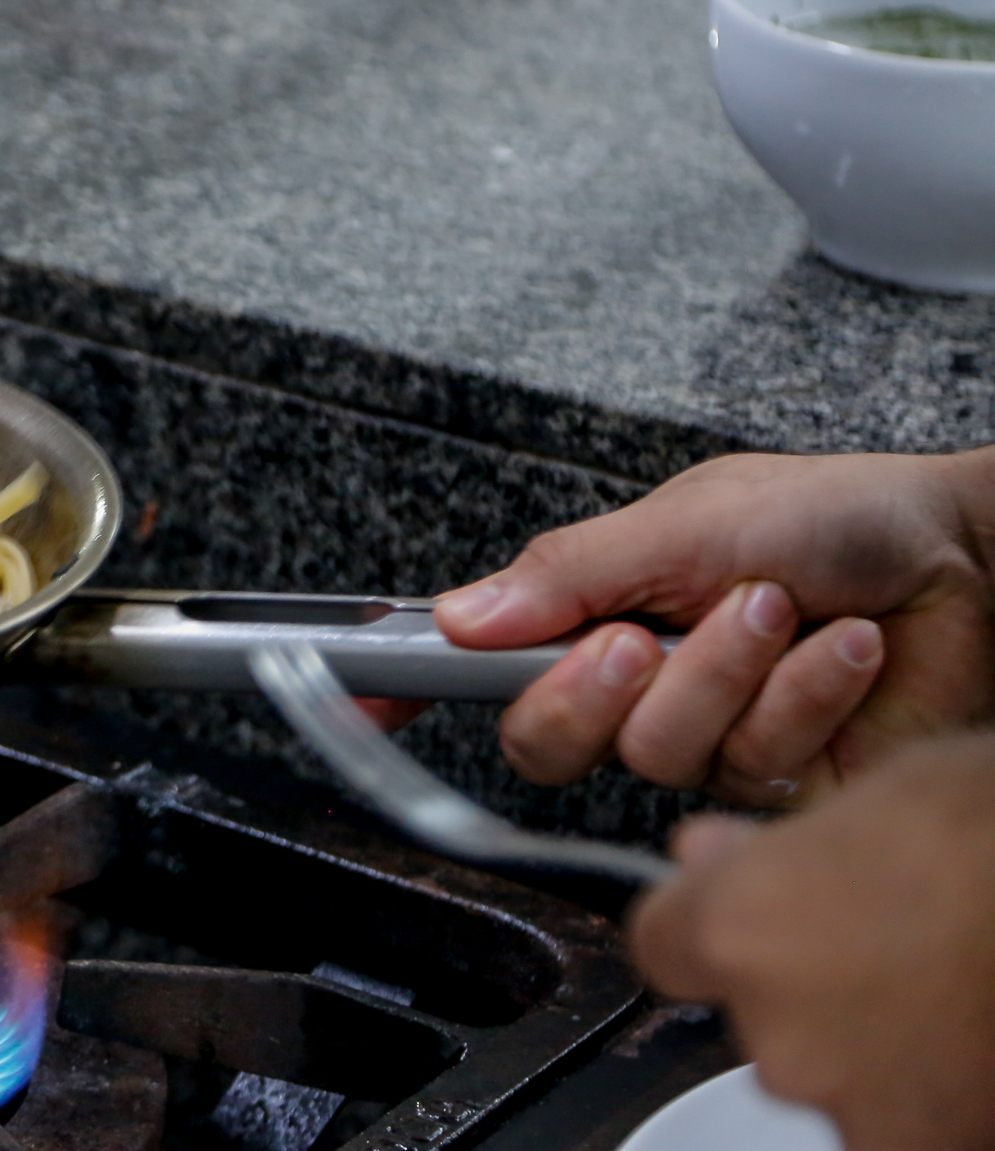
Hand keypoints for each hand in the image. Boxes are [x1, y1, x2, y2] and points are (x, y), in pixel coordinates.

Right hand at [433, 450, 994, 805]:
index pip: (485, 666)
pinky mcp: (781, 786)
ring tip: (780, 609)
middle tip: (642, 636)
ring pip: (657, 753)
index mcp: (596, 615)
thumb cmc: (834, 518)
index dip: (419, 683)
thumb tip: (456, 616)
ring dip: (728, 671)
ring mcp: (708, 740)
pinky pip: (753, 767)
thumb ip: (565, 576)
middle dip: (595, 687)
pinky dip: (802, 694)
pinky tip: (844, 651)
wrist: (969, 557)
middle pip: (549, 740)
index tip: (369, 693)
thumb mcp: (682, 521)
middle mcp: (640, 686)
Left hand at [630, 733, 994, 1150]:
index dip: (705, 920)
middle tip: (886, 934)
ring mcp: (867, 1108)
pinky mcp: (945, 1149)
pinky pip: (909, 1111)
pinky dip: (935, 1079)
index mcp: (744, 929)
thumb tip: (709, 855)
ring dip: (874, 1037)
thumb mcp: (881, 794)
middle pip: (754, 1013)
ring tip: (954, 979)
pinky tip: (977, 1023)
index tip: (738, 906)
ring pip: (836, 1072)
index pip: (663, 943)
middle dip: (803, 978)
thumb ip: (777, 844)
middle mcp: (782, 1034)